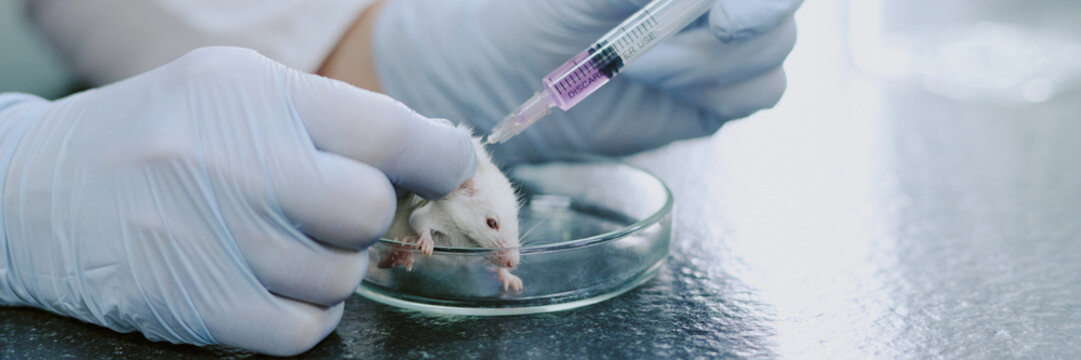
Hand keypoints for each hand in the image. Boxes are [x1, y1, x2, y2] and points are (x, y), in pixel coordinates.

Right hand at [0, 47, 475, 355]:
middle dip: (371, 214)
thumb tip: (431, 153)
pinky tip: (283, 284)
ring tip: (293, 242)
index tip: (450, 166)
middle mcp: (235, 165)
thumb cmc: (162, 136)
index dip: (438, 155)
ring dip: (336, 265)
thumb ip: (328, 118)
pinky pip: (304, 329)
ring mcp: (215, 240)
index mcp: (253, 95)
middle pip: (369, 208)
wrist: (41, 192)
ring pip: (341, 274)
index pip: (385, 130)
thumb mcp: (236, 92)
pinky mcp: (200, 307)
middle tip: (340, 208)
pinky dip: (310, 312)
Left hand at [370, 0, 800, 161]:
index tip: (720, 16)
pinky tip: (657, 86)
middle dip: (726, 33)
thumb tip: (678, 0)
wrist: (510, 72)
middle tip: (654, 53)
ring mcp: (729, 35)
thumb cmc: (538, 7)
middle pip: (780, 7)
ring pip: (772, 51)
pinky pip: (760, 92)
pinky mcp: (723, 88)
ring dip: (703, 66)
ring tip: (638, 67)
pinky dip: (713, 95)